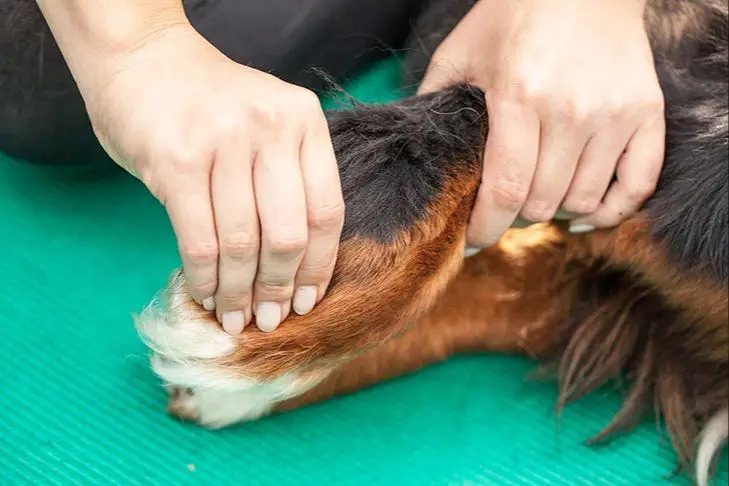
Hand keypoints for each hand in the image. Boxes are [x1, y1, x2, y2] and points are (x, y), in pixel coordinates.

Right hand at [85, 24, 343, 333]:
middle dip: (278, 289)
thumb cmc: (209, 106)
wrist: (143, 58)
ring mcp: (223, 141)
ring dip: (239, 294)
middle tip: (269, 319)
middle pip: (288, 235)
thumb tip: (293, 270)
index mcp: (304, 121)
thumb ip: (287, 179)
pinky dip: (204, 279)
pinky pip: (200, 242)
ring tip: (235, 318)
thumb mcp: (267, 125)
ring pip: (242, 245)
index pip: (327, 212)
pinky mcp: (176, 161)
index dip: (319, 267)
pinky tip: (205, 295)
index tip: (307, 301)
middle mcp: (271, 127)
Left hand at [419, 0, 664, 248]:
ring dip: (556, 209)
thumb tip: (417, 150)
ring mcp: (614, 114)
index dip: (486, 227)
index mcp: (519, 97)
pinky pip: (638, 185)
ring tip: (540, 194)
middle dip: (515, 216)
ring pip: (583, 201)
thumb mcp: (461, 51)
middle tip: (504, 204)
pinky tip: (587, 210)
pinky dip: (612, 209)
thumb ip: (435, 102)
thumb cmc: (515, 14)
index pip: (505, 191)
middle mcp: (571, 112)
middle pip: (542, 204)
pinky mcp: (646, 113)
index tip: (473, 239)